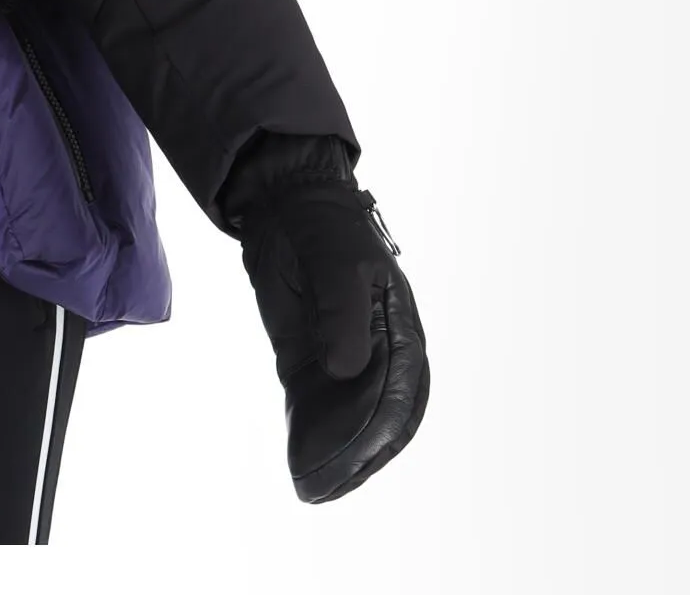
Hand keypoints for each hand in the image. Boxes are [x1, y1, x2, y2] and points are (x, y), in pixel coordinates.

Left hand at [220, 132, 429, 502]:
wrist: (286, 204)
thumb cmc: (325, 228)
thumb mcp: (337, 262)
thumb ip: (343, 313)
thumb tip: (346, 370)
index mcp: (400, 328)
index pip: (403, 390)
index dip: (385, 427)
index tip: (361, 455)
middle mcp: (378, 352)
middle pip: (378, 415)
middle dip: (357, 453)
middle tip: (327, 483)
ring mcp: (343, 357)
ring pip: (346, 417)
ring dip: (333, 451)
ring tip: (310, 485)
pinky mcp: (309, 358)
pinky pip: (312, 402)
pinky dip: (307, 429)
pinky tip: (295, 454)